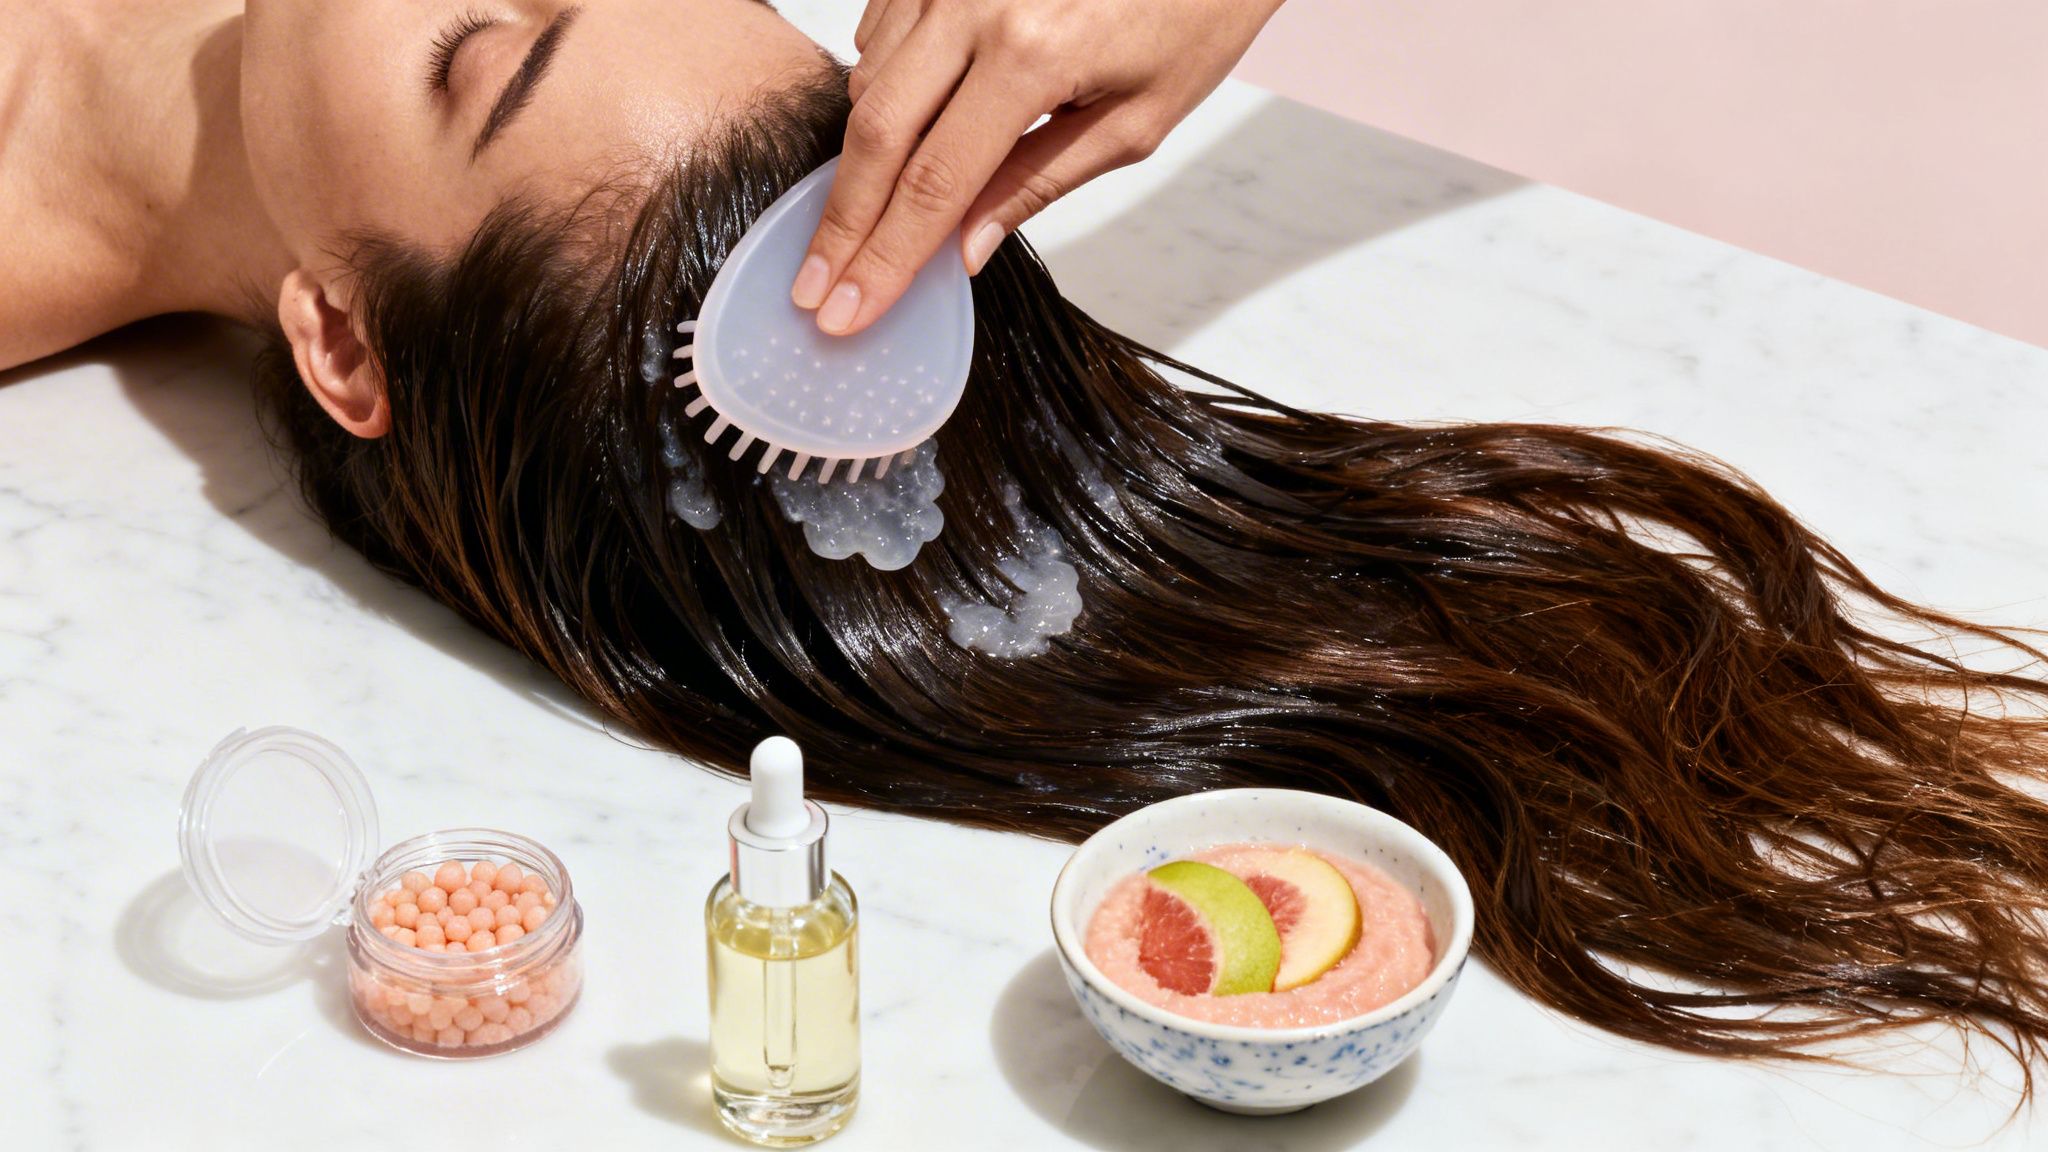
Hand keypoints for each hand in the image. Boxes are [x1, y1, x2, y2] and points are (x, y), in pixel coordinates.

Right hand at [790, 0, 1285, 334]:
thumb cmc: (1189, 14)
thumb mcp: (1135, 120)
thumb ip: (1038, 181)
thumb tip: (962, 250)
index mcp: (1033, 55)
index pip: (935, 182)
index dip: (885, 256)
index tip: (847, 309)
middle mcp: (975, 5)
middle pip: (878, 134)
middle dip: (843, 223)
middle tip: (815, 288)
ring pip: (869, 84)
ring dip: (865, 159)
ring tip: (871, 216)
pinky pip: (879, 36)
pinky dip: (882, 89)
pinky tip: (912, 122)